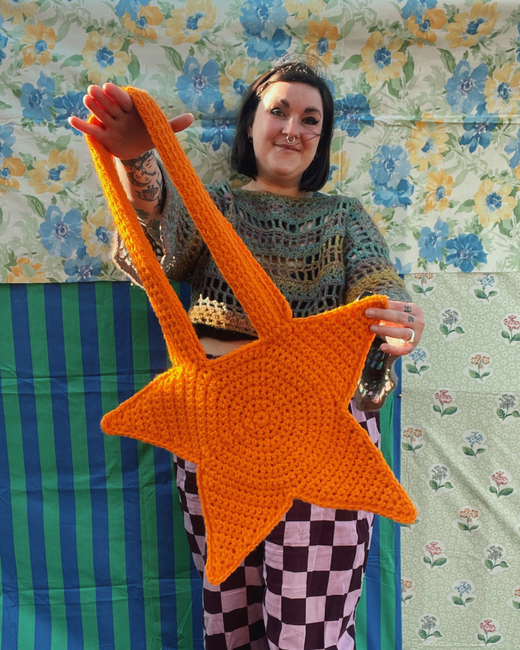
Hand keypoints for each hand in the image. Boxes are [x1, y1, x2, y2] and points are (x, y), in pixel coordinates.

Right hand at [69, 83, 193, 159]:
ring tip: (85, 99)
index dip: (117, 94)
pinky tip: (72, 119)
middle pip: (110, 106)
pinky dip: (82, 126)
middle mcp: (119, 115)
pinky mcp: (104, 137)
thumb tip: (192, 118)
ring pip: (101, 115)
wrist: (137, 150)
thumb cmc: (148, 135)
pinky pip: (92, 131)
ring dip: (93, 108)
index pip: (124, 100)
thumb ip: (174, 124)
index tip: (109, 87)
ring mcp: (110, 125)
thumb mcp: (160, 131)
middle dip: (102, 98)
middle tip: (93, 89)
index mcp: (132, 110)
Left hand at [365, 300, 424, 355]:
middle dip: (383, 315)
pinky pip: (403, 350)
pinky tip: (382, 346)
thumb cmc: (397, 321)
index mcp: (415, 310)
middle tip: (368, 313)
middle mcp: (418, 322)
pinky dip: (392, 349)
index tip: (370, 306)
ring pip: (402, 333)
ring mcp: (416, 336)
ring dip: (386, 330)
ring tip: (372, 328)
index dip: (385, 305)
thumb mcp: (394, 313)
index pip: (400, 306)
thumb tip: (369, 306)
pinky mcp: (412, 348)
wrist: (407, 336)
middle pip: (400, 317)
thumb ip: (385, 309)